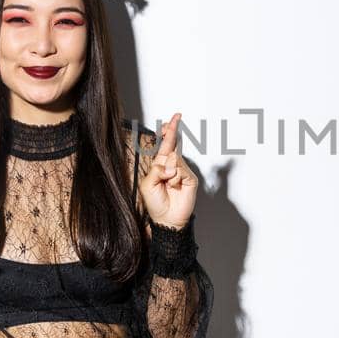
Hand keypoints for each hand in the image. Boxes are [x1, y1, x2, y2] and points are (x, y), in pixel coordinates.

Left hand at [139, 112, 198, 234]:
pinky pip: (181, 170)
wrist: (167, 219)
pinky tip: (175, 186)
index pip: (165, 144)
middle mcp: (172, 166)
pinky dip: (175, 177)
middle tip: (174, 120)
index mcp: (160, 165)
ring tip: (168, 184)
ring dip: (169, 171)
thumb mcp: (148, 184)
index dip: (169, 130)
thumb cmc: (155, 203)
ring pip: (175, 159)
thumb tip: (170, 165)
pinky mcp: (190, 178)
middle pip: (173, 145)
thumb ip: (156, 170)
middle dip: (172, 134)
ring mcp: (182, 171)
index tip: (174, 118)